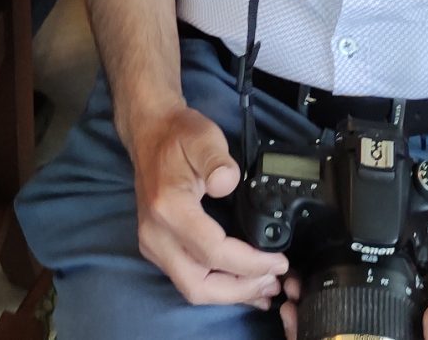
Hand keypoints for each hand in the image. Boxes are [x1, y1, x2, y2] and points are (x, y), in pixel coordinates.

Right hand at [126, 103, 284, 307]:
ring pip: (192, 289)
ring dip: (230, 294)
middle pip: (199, 285)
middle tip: (275, 282)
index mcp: (168, 208)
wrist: (149, 133)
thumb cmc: (177, 135)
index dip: (249, 263)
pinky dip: (217, 288)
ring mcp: (153, 245)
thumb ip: (217, 160)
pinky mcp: (158, 249)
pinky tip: (242, 286)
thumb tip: (228, 183)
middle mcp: (156, 234)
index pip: (212, 251)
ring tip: (265, 288)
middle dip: (240, 290)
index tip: (279, 261)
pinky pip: (188, 280)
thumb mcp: (202, 136)